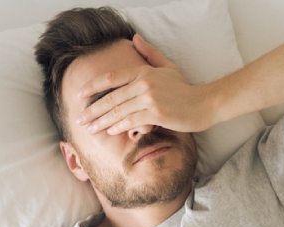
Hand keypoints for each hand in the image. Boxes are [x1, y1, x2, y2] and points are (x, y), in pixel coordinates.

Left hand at [76, 34, 215, 134]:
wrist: (204, 103)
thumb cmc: (184, 88)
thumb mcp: (167, 67)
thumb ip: (149, 53)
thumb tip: (134, 37)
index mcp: (143, 72)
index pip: (111, 78)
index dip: (93, 86)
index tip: (79, 94)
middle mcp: (144, 83)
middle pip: (111, 98)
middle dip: (92, 110)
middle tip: (79, 118)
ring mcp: (149, 99)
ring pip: (118, 112)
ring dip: (101, 122)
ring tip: (89, 128)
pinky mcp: (155, 114)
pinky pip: (131, 121)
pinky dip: (118, 127)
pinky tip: (109, 131)